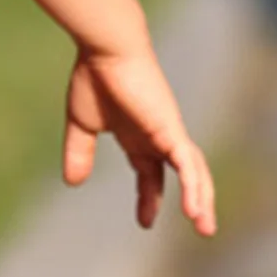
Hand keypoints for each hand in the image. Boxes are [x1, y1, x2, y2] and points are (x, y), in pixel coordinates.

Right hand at [62, 43, 216, 235]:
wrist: (106, 49)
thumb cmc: (93, 78)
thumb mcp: (82, 124)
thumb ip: (80, 153)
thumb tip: (72, 182)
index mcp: (138, 136)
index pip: (150, 173)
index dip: (149, 197)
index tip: (145, 222)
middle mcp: (158, 136)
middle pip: (182, 174)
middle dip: (190, 201)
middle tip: (198, 227)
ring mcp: (169, 133)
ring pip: (194, 172)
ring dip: (201, 199)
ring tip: (204, 226)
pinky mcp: (171, 130)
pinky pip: (188, 164)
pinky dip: (194, 187)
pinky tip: (194, 209)